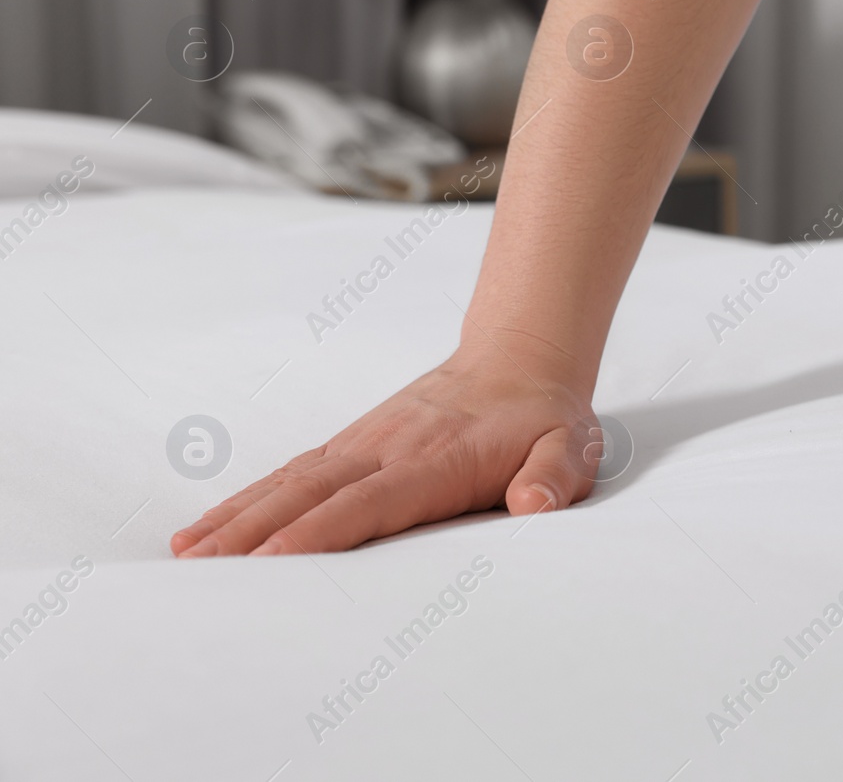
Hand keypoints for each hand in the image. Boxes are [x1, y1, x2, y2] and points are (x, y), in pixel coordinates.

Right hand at [171, 344, 598, 555]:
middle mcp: (388, 448)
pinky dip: (247, 500)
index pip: (373, 500)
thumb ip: (553, 476)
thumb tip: (534, 504)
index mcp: (438, 460)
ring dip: (238, 516)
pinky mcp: (351, 444)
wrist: (520, 357)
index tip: (275, 558)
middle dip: (256, 531)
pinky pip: (292, 474)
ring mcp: (363, 443)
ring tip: (186, 554)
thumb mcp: (571, 446)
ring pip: (291, 481)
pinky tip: (208, 528)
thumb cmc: (544, 418)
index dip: (324, 529)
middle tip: (201, 570)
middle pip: (313, 492)